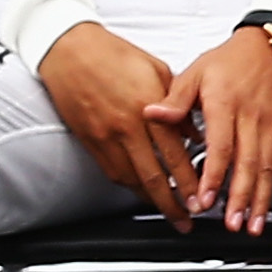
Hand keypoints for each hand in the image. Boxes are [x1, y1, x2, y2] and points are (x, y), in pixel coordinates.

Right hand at [33, 23, 198, 221]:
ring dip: (150, 199)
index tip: (202, 197)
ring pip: (130, 178)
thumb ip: (178, 105)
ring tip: (167, 212)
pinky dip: (128, 185)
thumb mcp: (158, 71)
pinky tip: (140, 192)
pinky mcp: (88, 140)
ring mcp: (104, 136)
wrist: (69, 50)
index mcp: (148, 108)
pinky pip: (111, 170)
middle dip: (172, 203)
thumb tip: (195, 133)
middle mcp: (125, 126)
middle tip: (186, 220)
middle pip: (152, 175)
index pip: (174, 154)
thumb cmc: (114, 54)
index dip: (189, 181)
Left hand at [177, 27, 271, 229]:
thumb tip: (152, 113)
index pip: (222, 146)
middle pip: (248, 164)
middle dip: (240, 197)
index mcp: (226, 105)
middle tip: (231, 223)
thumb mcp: (196, 72)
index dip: (214, 175)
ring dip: (263, 201)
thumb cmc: (230, 60)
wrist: (269, 46)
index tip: (206, 199)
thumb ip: (175, 98)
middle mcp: (251, 120)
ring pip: (267, 169)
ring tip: (254, 226)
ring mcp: (269, 129)